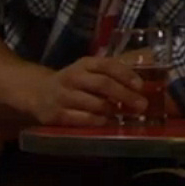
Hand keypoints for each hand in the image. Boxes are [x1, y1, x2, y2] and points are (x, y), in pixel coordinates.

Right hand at [26, 56, 146, 125]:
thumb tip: (146, 78)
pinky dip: (97, 121)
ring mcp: (63, 96)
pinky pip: (81, 119)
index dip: (125, 74)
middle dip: (125, 95)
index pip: (107, 65)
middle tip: (141, 105)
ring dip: (113, 109)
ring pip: (94, 103)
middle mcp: (73, 77)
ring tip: (126, 114)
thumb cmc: (74, 83)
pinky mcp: (56, 115)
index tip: (140, 86)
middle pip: (103, 84)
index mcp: (84, 64)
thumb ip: (111, 73)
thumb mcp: (88, 71)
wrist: (38, 93)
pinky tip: (107, 121)